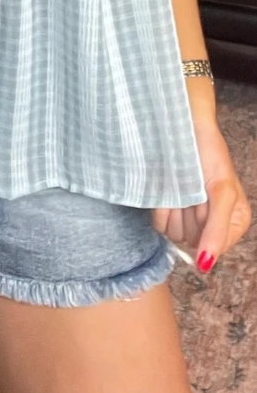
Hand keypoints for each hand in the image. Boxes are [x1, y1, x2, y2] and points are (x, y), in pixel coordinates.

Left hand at [152, 113, 250, 271]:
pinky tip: (168, 192)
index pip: (213, 248)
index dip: (205, 228)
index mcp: (234, 223)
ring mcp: (187, 216)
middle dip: (189, 218)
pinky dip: (161, 209)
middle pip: (192, 242)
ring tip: (180, 189)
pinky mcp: (166, 208)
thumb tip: (206, 264)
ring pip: (174, 234)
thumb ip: (216, 229)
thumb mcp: (222, 192)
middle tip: (191, 193)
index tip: (204, 203)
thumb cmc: (209, 156)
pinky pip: (158, 224)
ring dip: (174, 212)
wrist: (182, 128)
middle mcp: (210, 224)